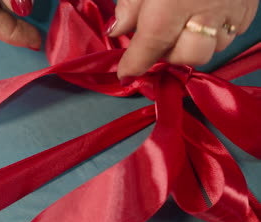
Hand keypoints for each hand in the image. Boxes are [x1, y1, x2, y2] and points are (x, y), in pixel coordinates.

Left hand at [107, 0, 258, 82]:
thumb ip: (131, 4)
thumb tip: (118, 29)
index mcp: (171, 4)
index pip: (149, 48)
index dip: (134, 64)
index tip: (125, 70)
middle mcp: (205, 11)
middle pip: (187, 57)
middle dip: (168, 55)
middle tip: (156, 40)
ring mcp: (232, 7)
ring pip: (212, 48)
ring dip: (192, 45)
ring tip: (181, 27)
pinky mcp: (250, 3)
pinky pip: (233, 32)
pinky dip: (216, 32)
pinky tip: (205, 16)